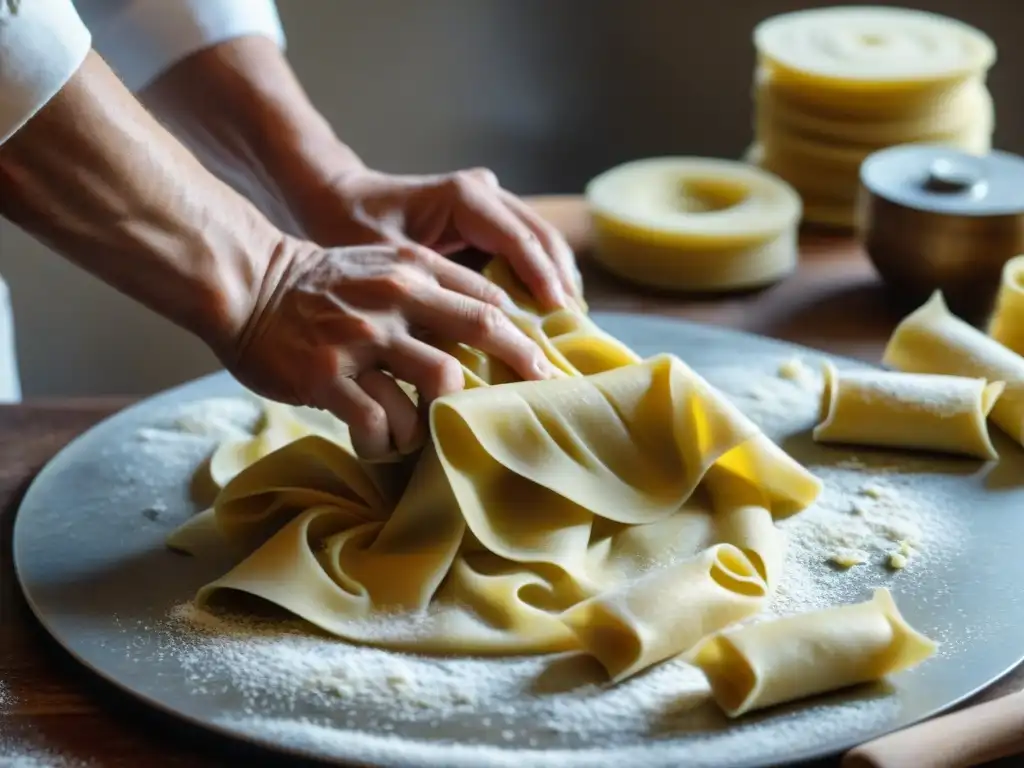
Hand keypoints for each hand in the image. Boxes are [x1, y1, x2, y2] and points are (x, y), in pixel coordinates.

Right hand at [226, 240, 560, 459]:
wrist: (247, 286)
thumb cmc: (320, 284)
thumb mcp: (381, 266)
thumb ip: (430, 286)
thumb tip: (485, 324)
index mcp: (413, 269)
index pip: (488, 298)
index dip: (525, 331)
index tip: (548, 363)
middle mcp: (395, 298)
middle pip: (482, 329)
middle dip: (521, 364)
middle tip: (541, 394)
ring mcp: (363, 336)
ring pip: (439, 382)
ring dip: (445, 415)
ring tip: (428, 432)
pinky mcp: (329, 376)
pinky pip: (381, 422)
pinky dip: (390, 442)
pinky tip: (382, 445)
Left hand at [298, 167, 584, 313]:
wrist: (334, 198)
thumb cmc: (349, 227)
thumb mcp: (381, 261)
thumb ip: (424, 288)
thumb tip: (467, 334)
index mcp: (462, 195)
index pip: (517, 238)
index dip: (541, 277)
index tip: (559, 312)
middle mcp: (484, 190)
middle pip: (540, 236)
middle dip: (559, 280)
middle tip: (573, 327)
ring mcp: (490, 201)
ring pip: (540, 240)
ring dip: (555, 279)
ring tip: (568, 324)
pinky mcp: (488, 220)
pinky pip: (525, 246)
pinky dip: (539, 276)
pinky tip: (547, 311)